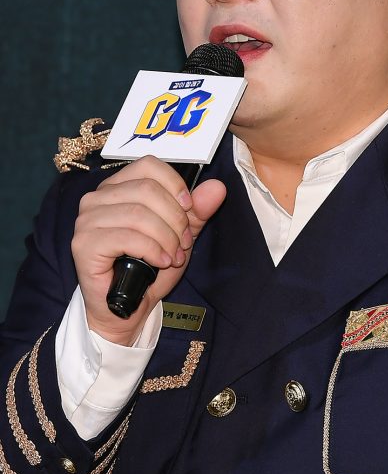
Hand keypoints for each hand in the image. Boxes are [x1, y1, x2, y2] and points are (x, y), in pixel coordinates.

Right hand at [71, 155, 225, 344]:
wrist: (126, 308)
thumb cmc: (148, 267)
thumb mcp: (180, 234)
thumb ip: (197, 211)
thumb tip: (217, 187)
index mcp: (118, 186)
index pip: (148, 165)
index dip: (175, 185)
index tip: (189, 209)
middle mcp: (97, 198)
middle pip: (147, 190)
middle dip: (175, 218)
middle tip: (183, 243)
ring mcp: (87, 220)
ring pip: (138, 214)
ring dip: (166, 237)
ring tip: (174, 256)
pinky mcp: (84, 244)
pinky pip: (126, 237)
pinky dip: (152, 250)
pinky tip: (161, 262)